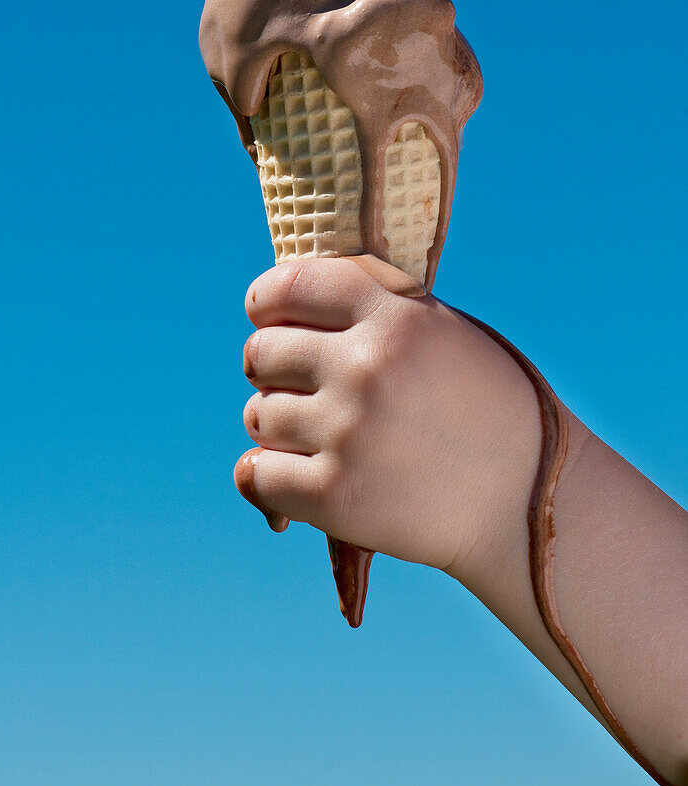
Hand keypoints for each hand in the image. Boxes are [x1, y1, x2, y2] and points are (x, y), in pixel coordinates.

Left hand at [236, 257, 541, 578]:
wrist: (527, 500)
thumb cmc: (484, 407)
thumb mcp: (442, 331)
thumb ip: (373, 308)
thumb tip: (285, 303)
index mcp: (395, 316)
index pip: (289, 285)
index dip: (265, 301)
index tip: (265, 316)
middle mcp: (366, 366)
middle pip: (262, 352)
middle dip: (272, 369)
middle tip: (300, 387)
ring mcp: (348, 432)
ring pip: (257, 415)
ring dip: (277, 427)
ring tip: (321, 438)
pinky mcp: (335, 496)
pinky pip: (257, 474)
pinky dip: (266, 479)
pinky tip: (295, 477)